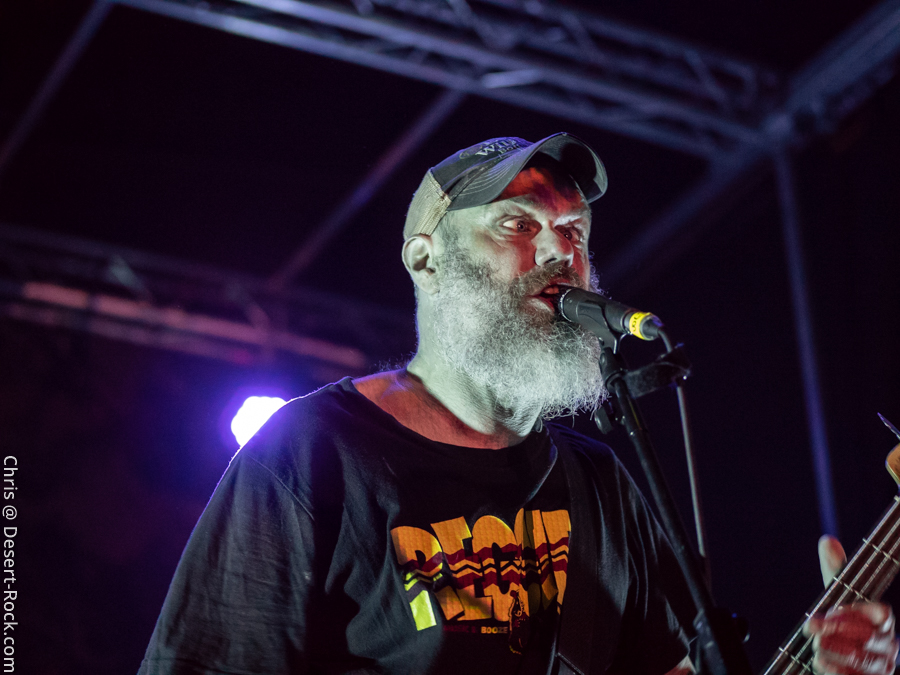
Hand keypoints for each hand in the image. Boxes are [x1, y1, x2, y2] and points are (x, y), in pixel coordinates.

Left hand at [803, 535, 897, 674]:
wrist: (843, 661)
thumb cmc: (843, 624)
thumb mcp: (837, 596)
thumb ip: (835, 572)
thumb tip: (827, 540)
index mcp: (882, 621)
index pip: (881, 614)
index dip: (856, 611)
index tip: (830, 610)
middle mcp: (887, 645)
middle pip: (868, 637)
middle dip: (836, 630)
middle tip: (812, 626)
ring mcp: (882, 667)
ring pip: (863, 661)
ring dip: (834, 652)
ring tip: (815, 647)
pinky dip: (836, 671)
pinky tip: (820, 663)